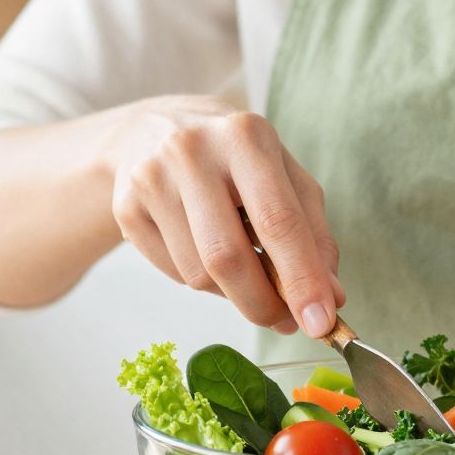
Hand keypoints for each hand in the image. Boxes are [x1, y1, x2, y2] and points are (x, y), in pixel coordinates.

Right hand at [107, 97, 344, 335]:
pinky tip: (207, 252)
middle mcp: (191, 151)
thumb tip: (329, 297)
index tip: (322, 322)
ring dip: (233, 292)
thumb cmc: (235, 160)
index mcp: (245, 135)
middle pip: (228, 256)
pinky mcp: (125, 208)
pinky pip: (174, 273)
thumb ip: (313, 234)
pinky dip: (202, 281)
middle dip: (263, 303)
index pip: (278, 221)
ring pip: (198, 274)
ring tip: (246, 270)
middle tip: (286, 322)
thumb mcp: (284, 178)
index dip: (303, 278)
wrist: (154, 132)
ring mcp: (151, 179)